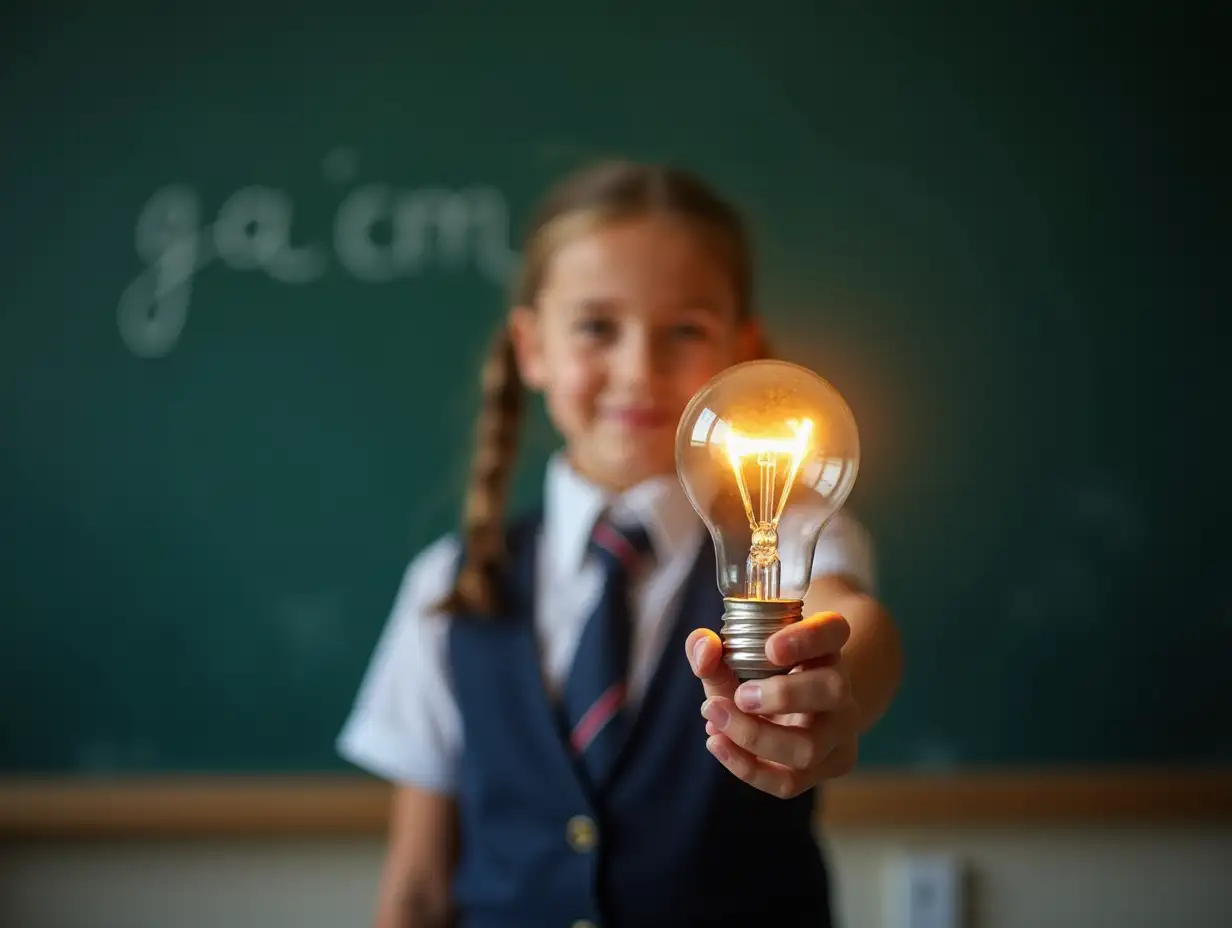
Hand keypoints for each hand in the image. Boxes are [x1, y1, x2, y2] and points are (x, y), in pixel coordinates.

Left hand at [685, 612, 859, 798]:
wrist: (789, 710)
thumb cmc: (759, 675)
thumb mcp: (733, 657)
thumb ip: (708, 649)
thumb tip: (704, 651)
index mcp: (826, 644)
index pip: (833, 630)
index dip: (806, 638)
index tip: (770, 647)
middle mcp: (841, 686)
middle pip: (832, 690)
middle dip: (783, 696)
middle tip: (741, 695)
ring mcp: (839, 732)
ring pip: (809, 747)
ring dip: (754, 737)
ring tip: (715, 719)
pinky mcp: (827, 767)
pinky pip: (789, 781)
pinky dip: (747, 768)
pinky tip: (718, 743)